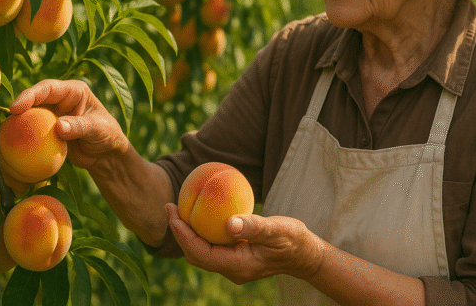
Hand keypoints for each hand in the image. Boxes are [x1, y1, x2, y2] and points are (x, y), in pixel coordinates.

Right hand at [10, 79, 128, 168]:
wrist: (106, 154)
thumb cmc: (107, 135)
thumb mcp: (98, 129)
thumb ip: (80, 126)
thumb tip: (58, 127)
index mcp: (74, 91)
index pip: (49, 88)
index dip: (30, 95)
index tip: (16, 107)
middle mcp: (60, 100)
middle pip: (35, 99)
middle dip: (19, 107)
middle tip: (7, 121)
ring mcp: (53, 115)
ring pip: (31, 114)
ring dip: (19, 122)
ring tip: (6, 131)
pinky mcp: (47, 130)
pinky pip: (32, 130)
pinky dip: (23, 134)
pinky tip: (12, 143)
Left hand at [165, 203, 324, 284]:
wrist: (305, 256)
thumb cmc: (294, 241)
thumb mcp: (278, 230)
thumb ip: (255, 227)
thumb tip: (229, 223)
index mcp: (237, 266)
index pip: (200, 252)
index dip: (182, 234)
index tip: (172, 212)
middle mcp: (231, 269)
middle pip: (195, 254)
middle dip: (179, 232)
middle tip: (170, 206)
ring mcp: (233, 265)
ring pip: (202, 251)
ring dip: (188, 232)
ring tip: (180, 208)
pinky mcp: (236, 258)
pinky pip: (212, 245)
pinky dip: (202, 230)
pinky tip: (202, 211)